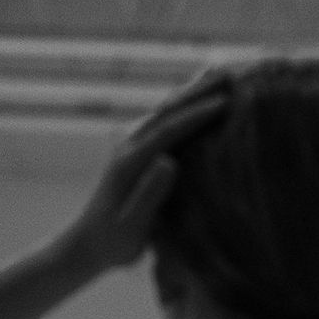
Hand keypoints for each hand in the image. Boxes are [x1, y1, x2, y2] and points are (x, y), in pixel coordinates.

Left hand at [63, 76, 232, 277]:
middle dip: (199, 91)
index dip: (197, 115)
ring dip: (193, 91)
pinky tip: (197, 98)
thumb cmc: (112, 243)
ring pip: (166, 110)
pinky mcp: (137, 152)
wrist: (87, 245)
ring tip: (219, 74)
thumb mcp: (131, 227)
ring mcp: (132, 146)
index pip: (169, 130)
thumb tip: (169, 161)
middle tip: (230, 73)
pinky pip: (164, 121)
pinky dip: (184, 105)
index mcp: (130, 162)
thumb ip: (148, 196)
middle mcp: (130, 146)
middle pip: (168, 110)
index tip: (225, 103)